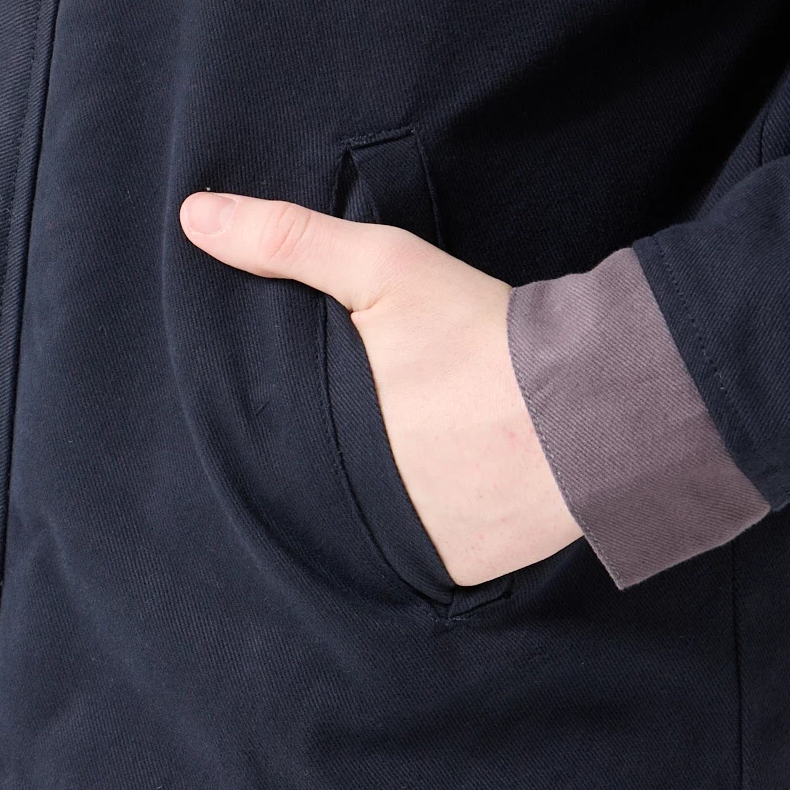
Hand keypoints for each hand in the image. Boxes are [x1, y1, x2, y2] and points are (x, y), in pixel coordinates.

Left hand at [180, 193, 581, 585]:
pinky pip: (426, 552)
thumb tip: (196, 217)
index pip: (267, 442)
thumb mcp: (382, 269)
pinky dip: (431, 523)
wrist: (594, 405)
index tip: (314, 395)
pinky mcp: (457, 571)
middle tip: (376, 421)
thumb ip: (288, 240)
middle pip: (317, 484)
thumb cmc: (482, 334)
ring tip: (416, 453)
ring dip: (381, 495)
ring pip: (368, 522)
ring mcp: (404, 549)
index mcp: (314, 445)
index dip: (284, 416)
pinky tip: (452, 486)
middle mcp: (348, 510)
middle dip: (333, 456)